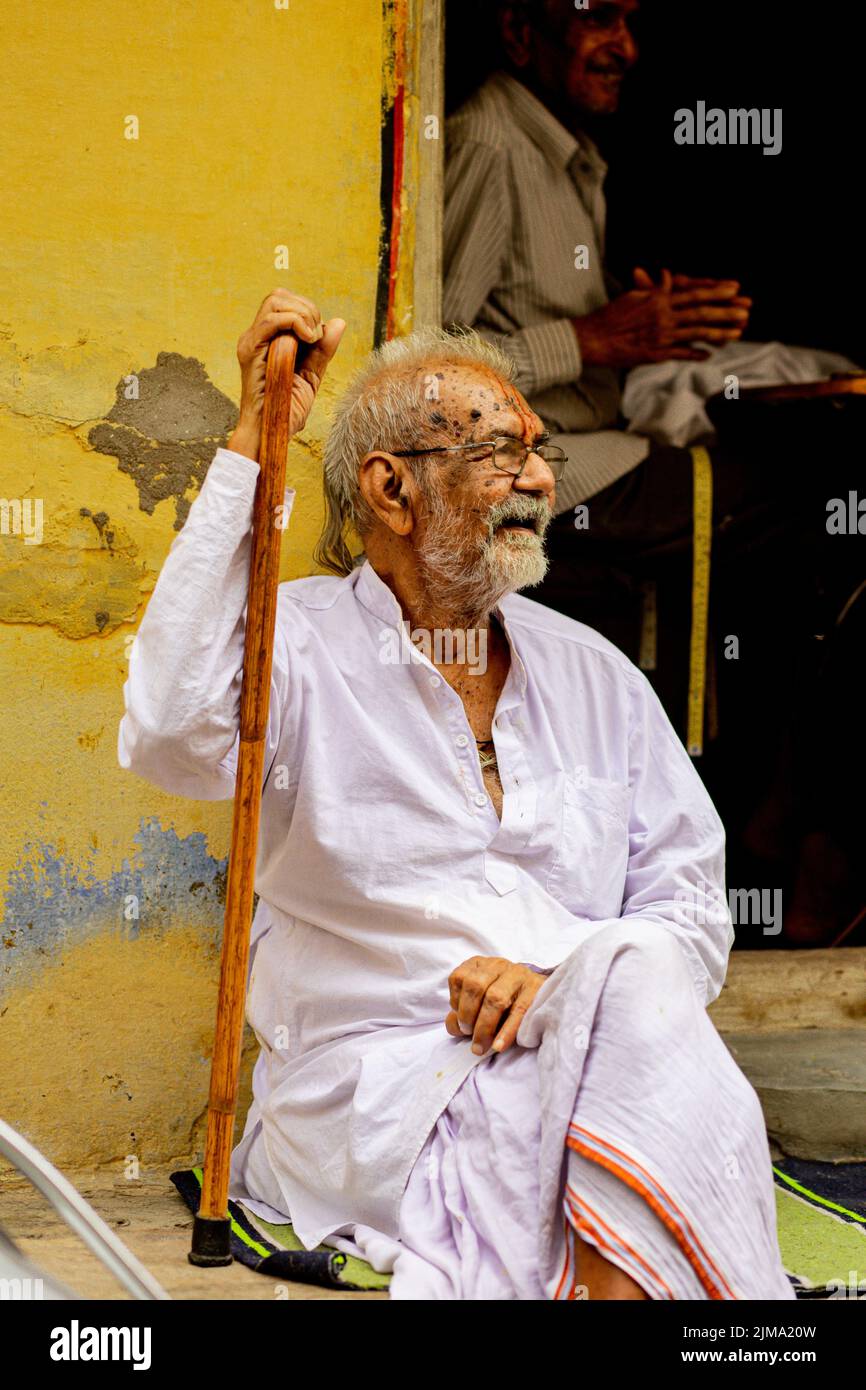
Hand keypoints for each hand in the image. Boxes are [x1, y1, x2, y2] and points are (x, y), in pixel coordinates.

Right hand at [227, 289, 345, 461]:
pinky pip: (272, 320)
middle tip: (316, 336)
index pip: (286, 303)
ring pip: (275, 301)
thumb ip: (323, 349)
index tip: (318, 337)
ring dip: (302, 314)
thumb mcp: (312, 375)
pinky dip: (295, 322)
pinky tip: (306, 340)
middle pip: (279, 295)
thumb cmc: (287, 410)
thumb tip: (338, 322)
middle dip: (307, 308)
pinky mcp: (250, 350)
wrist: (272, 432)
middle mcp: (256, 336)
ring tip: (311, 339)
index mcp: (268, 340)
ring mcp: (251, 341)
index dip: (308, 311)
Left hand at [445, 956, 546, 1055]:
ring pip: (495, 998)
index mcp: (479, 966)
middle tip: (469, 1036)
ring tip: (482, 1046)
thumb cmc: (503, 1003)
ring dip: (484, 1026)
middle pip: (475, 986)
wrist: (539, 996)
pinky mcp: (536, 988)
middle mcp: (497, 965)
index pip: (458, 978)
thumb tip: (454, 1025)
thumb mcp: (478, 1006)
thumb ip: (461, 1015)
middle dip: (468, 1016)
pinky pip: (519, 1011)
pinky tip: (498, 1046)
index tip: (461, 1023)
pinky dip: (506, 1031)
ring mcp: (518, 974)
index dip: (456, 1003)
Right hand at [573, 267, 750, 369]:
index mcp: (659, 300)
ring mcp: (661, 336)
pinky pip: (681, 354)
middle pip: (701, 312)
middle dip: (726, 310)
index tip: (735, 288)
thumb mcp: (633, 296)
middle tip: (746, 309)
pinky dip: (696, 353)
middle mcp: (663, 316)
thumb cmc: (611, 316)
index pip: (694, 292)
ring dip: (719, 332)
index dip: (716, 290)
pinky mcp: (656, 354)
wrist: (593, 339)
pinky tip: (710, 354)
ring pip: (696, 333)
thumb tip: (667, 277)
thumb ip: (654, 289)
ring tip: (738, 332)